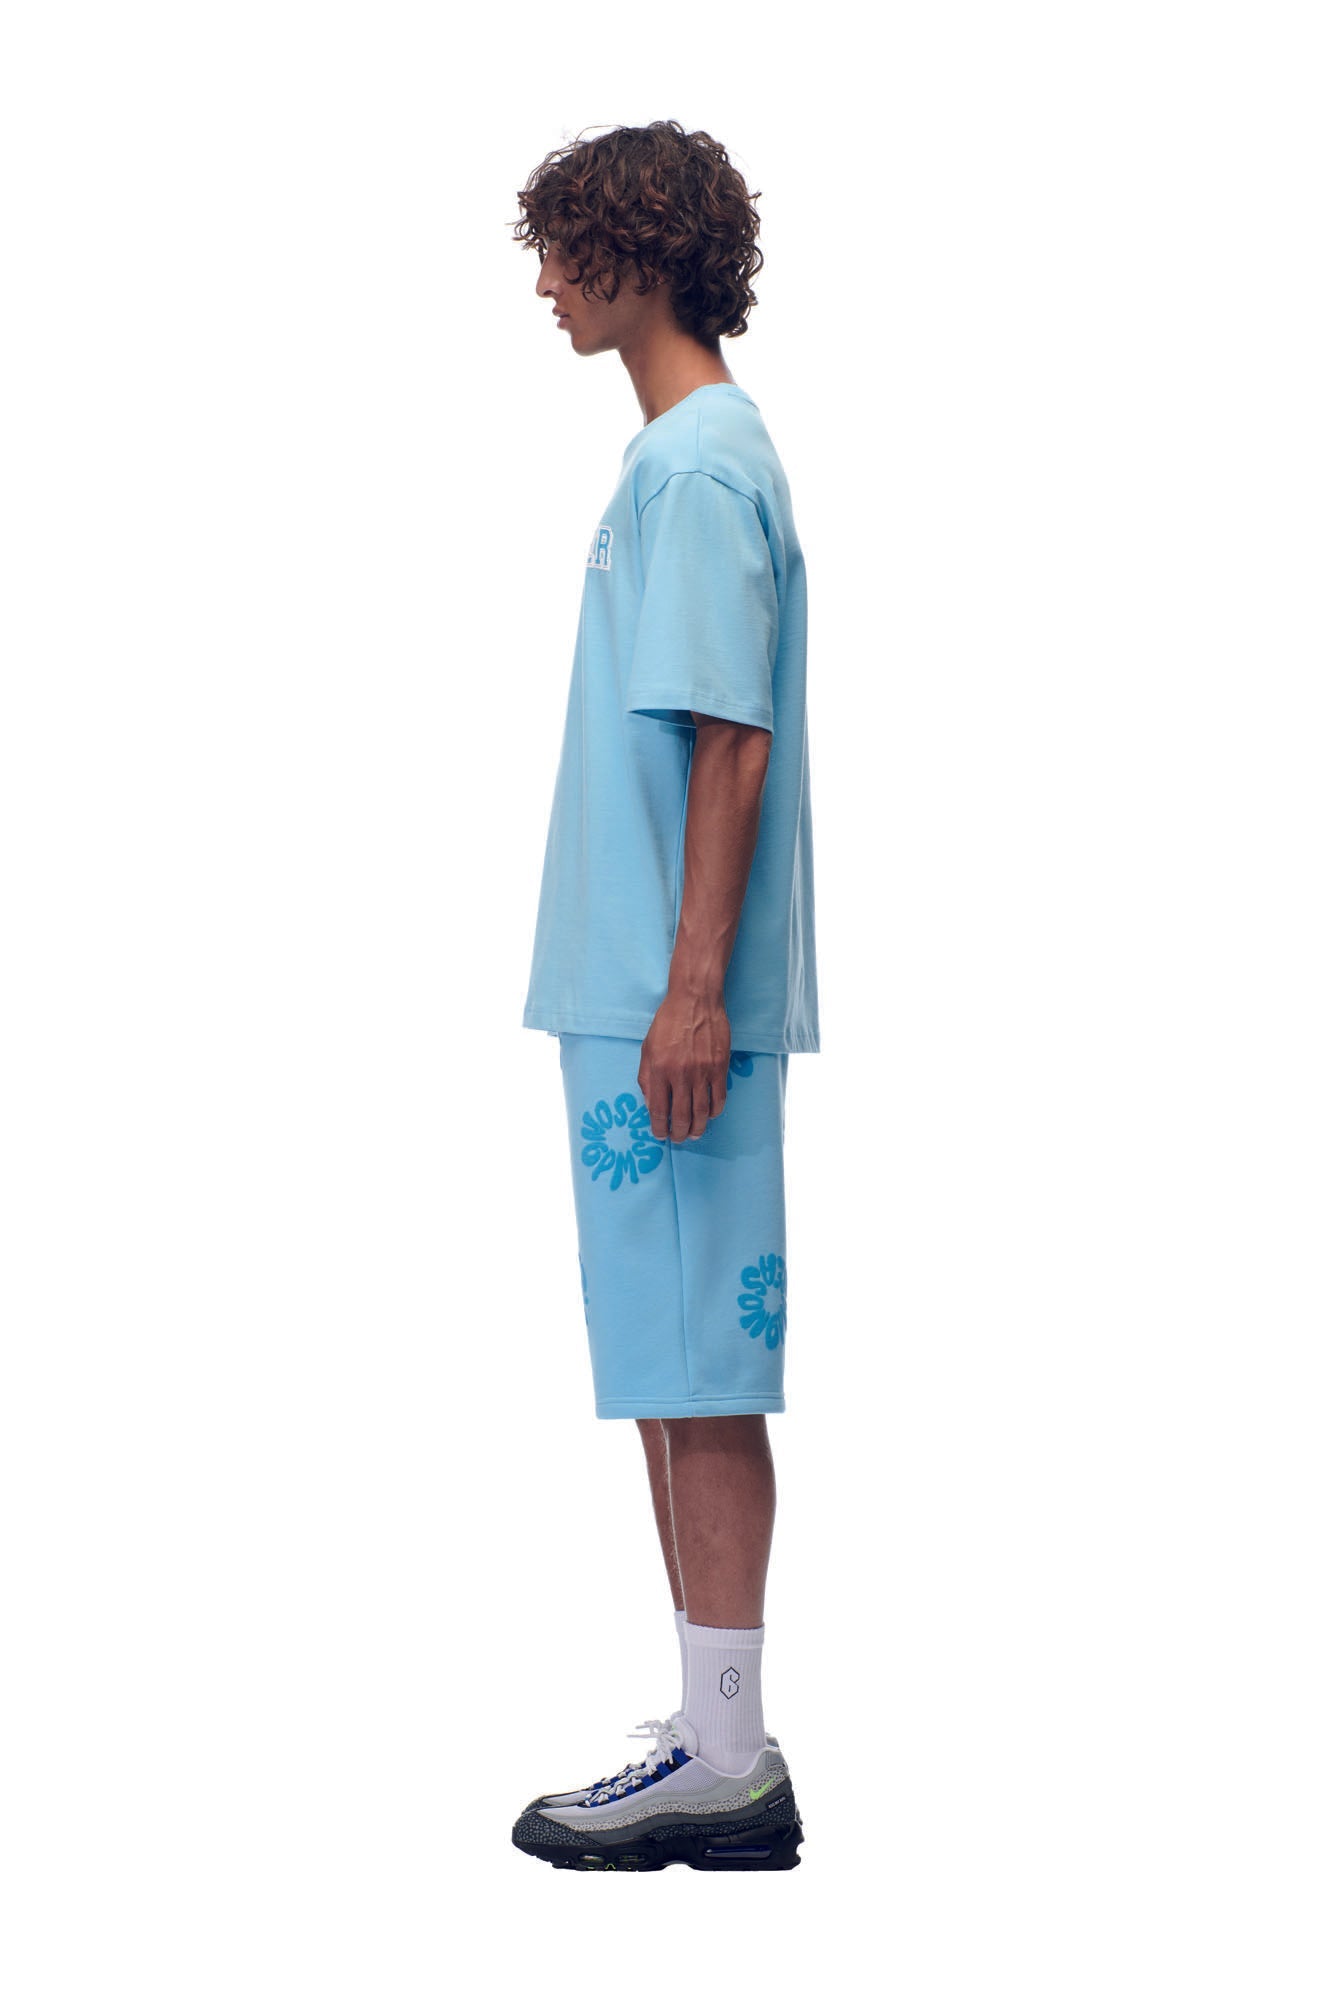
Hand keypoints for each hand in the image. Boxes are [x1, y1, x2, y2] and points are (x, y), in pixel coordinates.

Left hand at [638, 992, 730, 1142]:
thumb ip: (646, 1078)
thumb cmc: (668, 1022)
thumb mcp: (647, 1048)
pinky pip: (719, 1098)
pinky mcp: (719, 1067)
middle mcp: (680, 1074)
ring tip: (695, 1134)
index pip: (659, 1110)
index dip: (660, 1128)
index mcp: (659, 1070)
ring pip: (702, 1112)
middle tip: (679, 1139)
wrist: (695, 1000)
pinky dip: (715, 1111)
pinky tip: (710, 1115)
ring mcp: (702, 1072)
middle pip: (681, 1116)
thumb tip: (651, 1104)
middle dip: (679, 1133)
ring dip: (698, 1128)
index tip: (661, 1134)